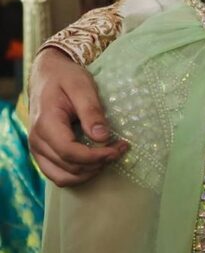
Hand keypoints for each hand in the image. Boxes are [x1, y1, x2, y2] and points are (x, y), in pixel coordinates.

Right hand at [28, 48, 125, 185]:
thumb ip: (91, 111)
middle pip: (69, 167)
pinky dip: (78, 173)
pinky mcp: (41, 153)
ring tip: (109, 156)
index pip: (70, 153)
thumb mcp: (82, 86)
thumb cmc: (65, 77)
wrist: (46, 74)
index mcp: (45, 124)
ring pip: (63, 177)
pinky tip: (95, 160)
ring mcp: (36, 149)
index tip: (118, 148)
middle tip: (120, 149)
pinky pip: (58, 174)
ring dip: (89, 173)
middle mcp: (36, 141)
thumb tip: (102, 137)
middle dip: (98, 164)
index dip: (96, 156)